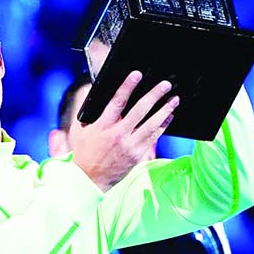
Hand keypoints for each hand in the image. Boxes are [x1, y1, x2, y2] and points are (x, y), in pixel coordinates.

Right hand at [70, 71, 178, 191]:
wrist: (90, 179)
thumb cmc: (84, 152)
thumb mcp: (79, 129)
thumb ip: (86, 110)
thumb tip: (92, 90)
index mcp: (102, 126)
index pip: (117, 102)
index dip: (127, 87)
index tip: (137, 75)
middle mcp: (118, 135)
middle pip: (139, 110)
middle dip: (154, 95)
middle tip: (165, 85)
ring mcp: (130, 146)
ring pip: (151, 124)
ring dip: (164, 110)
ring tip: (174, 99)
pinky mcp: (137, 155)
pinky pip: (154, 137)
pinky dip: (163, 125)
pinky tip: (169, 116)